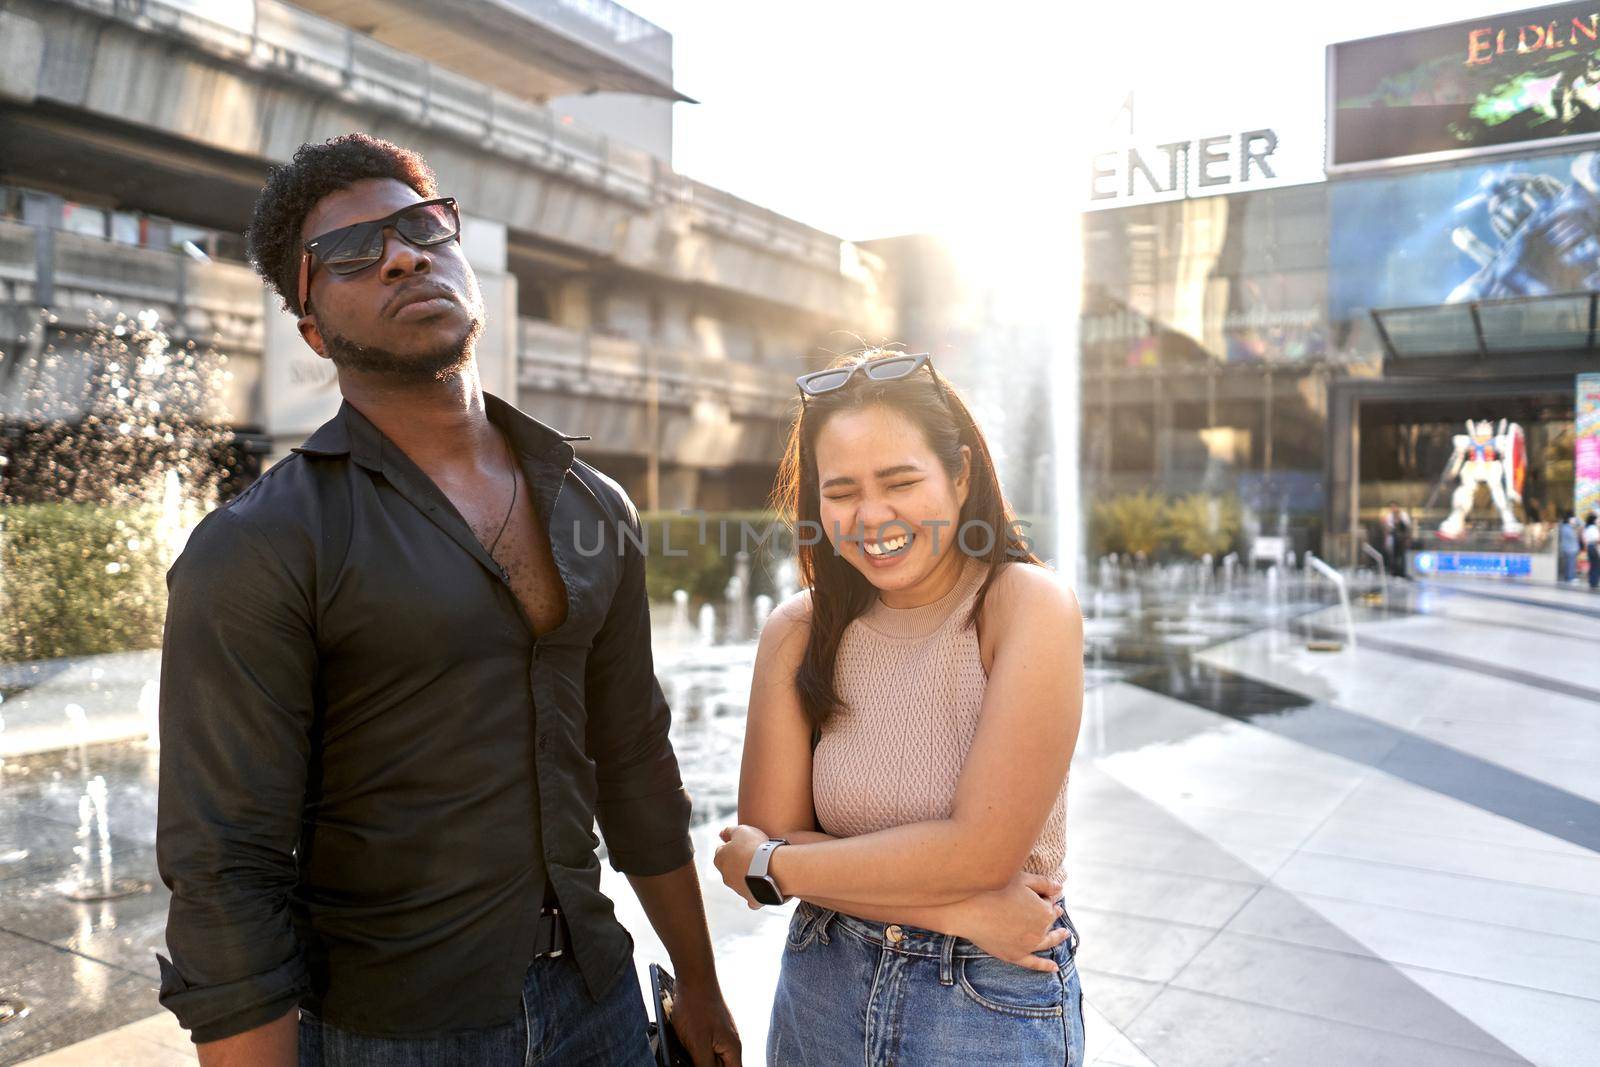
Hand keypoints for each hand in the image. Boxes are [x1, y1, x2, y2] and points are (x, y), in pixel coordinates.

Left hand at [668, 973, 741, 1066]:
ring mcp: (720, 1034)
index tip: (701, 1066)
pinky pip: (705, 1046)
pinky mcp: (710, 1028)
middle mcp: (730, 1043)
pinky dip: (694, 1050)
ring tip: (687, 1049)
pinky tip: (683, 1044)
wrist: (694, 977)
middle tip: (690, 1057)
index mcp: (732, 1050)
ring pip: (712, 1058)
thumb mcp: (698, 1045)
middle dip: (704, 1065)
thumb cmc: (696, 1008)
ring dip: (698, 1060)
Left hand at [712, 825, 769, 908]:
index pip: (722, 851)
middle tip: (755, 854)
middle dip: (740, 862)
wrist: (769, 868)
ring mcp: (738, 889)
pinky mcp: (750, 898)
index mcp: (720, 859)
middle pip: (731, 867)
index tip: (744, 843)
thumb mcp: (741, 830)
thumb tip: (721, 834)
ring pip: (742, 881)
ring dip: (749, 875)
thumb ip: (729, 831)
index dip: (732, 845)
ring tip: (764, 866)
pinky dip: (757, 892)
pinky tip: (764, 886)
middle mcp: (725, 876)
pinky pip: (752, 896)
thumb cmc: (754, 847)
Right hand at [954, 873, 1068, 973]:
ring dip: (1057, 938)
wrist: (967, 907)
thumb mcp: (1023, 879)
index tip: (1036, 892)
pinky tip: (1054, 968)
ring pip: (1046, 942)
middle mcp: (1039, 932)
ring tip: (1064, 934)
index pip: (1049, 904)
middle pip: (1048, 923)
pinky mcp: (1014, 956)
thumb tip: (1061, 889)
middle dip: (1050, 914)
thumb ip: (1045, 884)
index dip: (1044, 897)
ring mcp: (1027, 946)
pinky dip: (1045, 966)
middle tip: (1053, 908)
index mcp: (1044, 912)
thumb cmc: (995, 888)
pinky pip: (1033, 964)